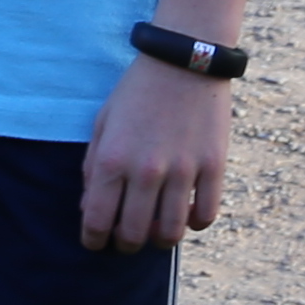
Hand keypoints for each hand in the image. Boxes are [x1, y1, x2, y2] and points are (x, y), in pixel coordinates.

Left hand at [78, 57, 232, 252]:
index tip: (96, 242)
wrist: (184, 59)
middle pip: (133, 235)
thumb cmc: (137, 90)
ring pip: (170, 233)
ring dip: (160, 241)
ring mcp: (182, 170)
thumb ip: (92, 166)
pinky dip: (194, 223)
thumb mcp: (103, 121)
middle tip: (126, 239)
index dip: (93, 240)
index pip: (97, 221)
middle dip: (125, 245)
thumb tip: (91, 208)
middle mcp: (145, 170)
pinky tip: (187, 214)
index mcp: (112, 158)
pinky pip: (205, 215)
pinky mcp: (214, 166)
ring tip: (156, 233)